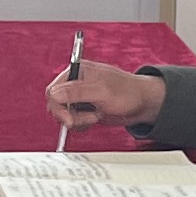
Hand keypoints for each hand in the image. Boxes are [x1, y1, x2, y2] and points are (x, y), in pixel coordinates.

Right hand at [46, 63, 165, 133]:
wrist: (142, 104)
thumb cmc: (127, 91)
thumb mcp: (102, 91)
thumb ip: (77, 92)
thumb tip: (54, 93)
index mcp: (77, 72)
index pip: (53, 90)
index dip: (58, 106)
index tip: (69, 118)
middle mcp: (75, 84)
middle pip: (55, 104)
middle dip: (69, 116)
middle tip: (87, 119)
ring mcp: (79, 97)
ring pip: (63, 114)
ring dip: (78, 121)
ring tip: (96, 116)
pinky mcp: (84, 109)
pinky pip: (73, 121)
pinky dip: (81, 124)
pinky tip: (95, 119)